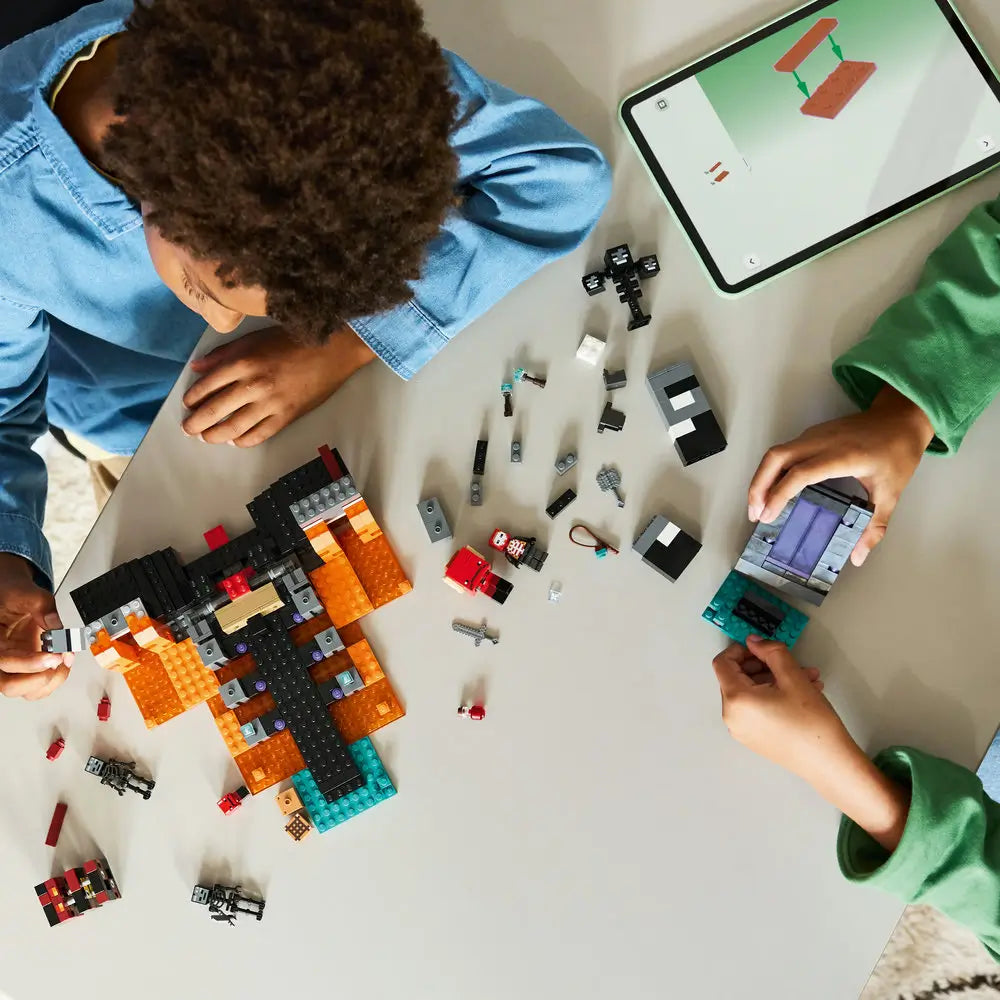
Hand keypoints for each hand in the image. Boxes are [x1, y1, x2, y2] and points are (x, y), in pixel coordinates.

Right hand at [0, 553, 72, 698]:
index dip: (28, 664)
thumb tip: (55, 624)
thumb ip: (41, 606)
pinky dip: (55, 678)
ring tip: (65, 660)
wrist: (14, 595)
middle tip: (59, 661)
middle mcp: (1, 656)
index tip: (52, 657)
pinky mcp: (29, 667)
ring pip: (26, 690)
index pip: (3, 661)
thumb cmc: (12, 594)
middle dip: (38, 678)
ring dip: (50, 680)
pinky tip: (65, 661)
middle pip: (9, 686)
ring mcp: (15, 664)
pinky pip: (39, 685)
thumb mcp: (25, 593)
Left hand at [182, 324, 375, 446]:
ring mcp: (271, 403)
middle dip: (196, 423)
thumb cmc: (292, 340)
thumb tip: (197, 367)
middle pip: (215, 411)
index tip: (187, 404)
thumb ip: (223, 354)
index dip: (193, 398)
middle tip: (188, 429)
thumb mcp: (254, 339)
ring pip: (234, 427)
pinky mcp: (287, 416)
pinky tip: (236, 440)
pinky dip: (244, 440)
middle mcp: (254, 385)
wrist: (333, 350)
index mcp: (243, 362)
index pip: (206, 386)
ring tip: (207, 438)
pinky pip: (260, 434)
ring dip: (216, 436)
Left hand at [713, 636, 909, 850]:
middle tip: (788, 661)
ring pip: (751, 692)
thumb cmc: (811, 723)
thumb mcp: (792, 676)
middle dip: (763, 665)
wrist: (829, 763)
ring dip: (774, 679)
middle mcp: (733, 718)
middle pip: (737, 678)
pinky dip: (773, 695)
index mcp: (736, 701)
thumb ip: (770, 652)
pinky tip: (802, 693)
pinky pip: (757, 708)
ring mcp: (743, 731)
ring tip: (806, 677)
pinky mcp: (755, 738)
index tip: (760, 646)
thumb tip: (754, 642)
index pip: (723, 663)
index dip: (740, 649)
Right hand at [747, 386, 934, 565]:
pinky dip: (771, 470)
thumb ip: (874, 526)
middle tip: (754, 513)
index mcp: (841, 456)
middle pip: (775, 458)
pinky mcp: (811, 435)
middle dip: (758, 486)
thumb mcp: (891, 493)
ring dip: (761, 478)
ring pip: (775, 453)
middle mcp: (822, 441)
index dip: (779, 494)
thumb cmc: (898, 451)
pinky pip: (783, 451)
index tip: (768, 515)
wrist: (902, 418)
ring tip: (758, 505)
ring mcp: (814, 435)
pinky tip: (773, 489)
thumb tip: (858, 556)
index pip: (799, 473)